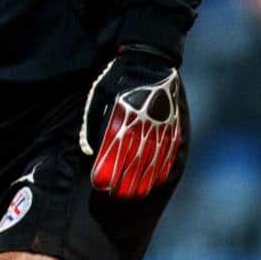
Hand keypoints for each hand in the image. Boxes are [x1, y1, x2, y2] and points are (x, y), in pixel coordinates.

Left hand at [78, 45, 184, 198]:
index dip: (108, 169)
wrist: (147, 62)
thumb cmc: (116, 82)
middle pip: (133, 159)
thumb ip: (92, 125)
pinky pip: (169, 152)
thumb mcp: (98, 98)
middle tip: (115, 197)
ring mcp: (159, 126)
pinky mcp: (172, 126)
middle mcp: (141, 124)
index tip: (101, 185)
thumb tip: (89, 152)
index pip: (113, 150)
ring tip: (133, 195)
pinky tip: (156, 180)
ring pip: (151, 159)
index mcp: (121, 117)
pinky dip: (161, 167)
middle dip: (124, 180)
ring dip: (142, 179)